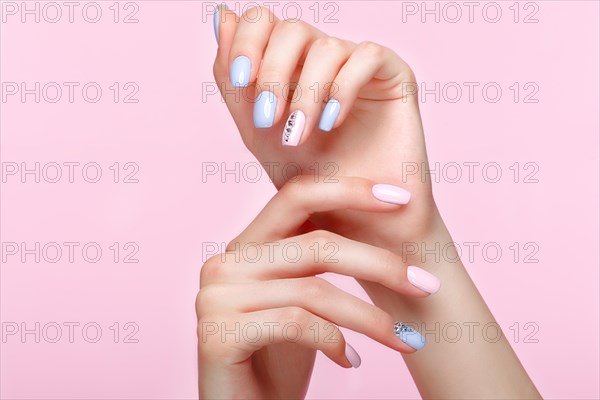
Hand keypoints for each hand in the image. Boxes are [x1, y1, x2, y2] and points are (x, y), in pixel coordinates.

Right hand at [196, 176, 440, 398]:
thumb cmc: (277, 356)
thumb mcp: (302, 298)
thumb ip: (316, 259)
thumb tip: (381, 224)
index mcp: (247, 245)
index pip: (297, 196)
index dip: (350, 190)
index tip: (401, 199)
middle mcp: (226, 262)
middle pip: (316, 244)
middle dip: (380, 264)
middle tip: (425, 285)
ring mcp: (217, 296)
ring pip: (315, 290)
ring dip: (371, 318)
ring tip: (405, 341)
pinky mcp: (219, 332)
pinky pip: (297, 324)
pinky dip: (334, 342)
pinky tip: (350, 360)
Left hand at [212, 6, 435, 255]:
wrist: (354, 219)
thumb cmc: (308, 179)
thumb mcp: (256, 131)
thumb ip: (234, 79)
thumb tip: (221, 14)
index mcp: (289, 65)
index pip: (263, 23)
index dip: (246, 42)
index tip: (240, 81)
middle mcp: (322, 59)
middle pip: (291, 29)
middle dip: (273, 73)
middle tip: (269, 119)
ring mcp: (357, 65)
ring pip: (325, 47)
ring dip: (306, 94)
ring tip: (299, 135)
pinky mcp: (393, 75)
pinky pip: (366, 56)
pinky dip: (342, 89)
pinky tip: (332, 123)